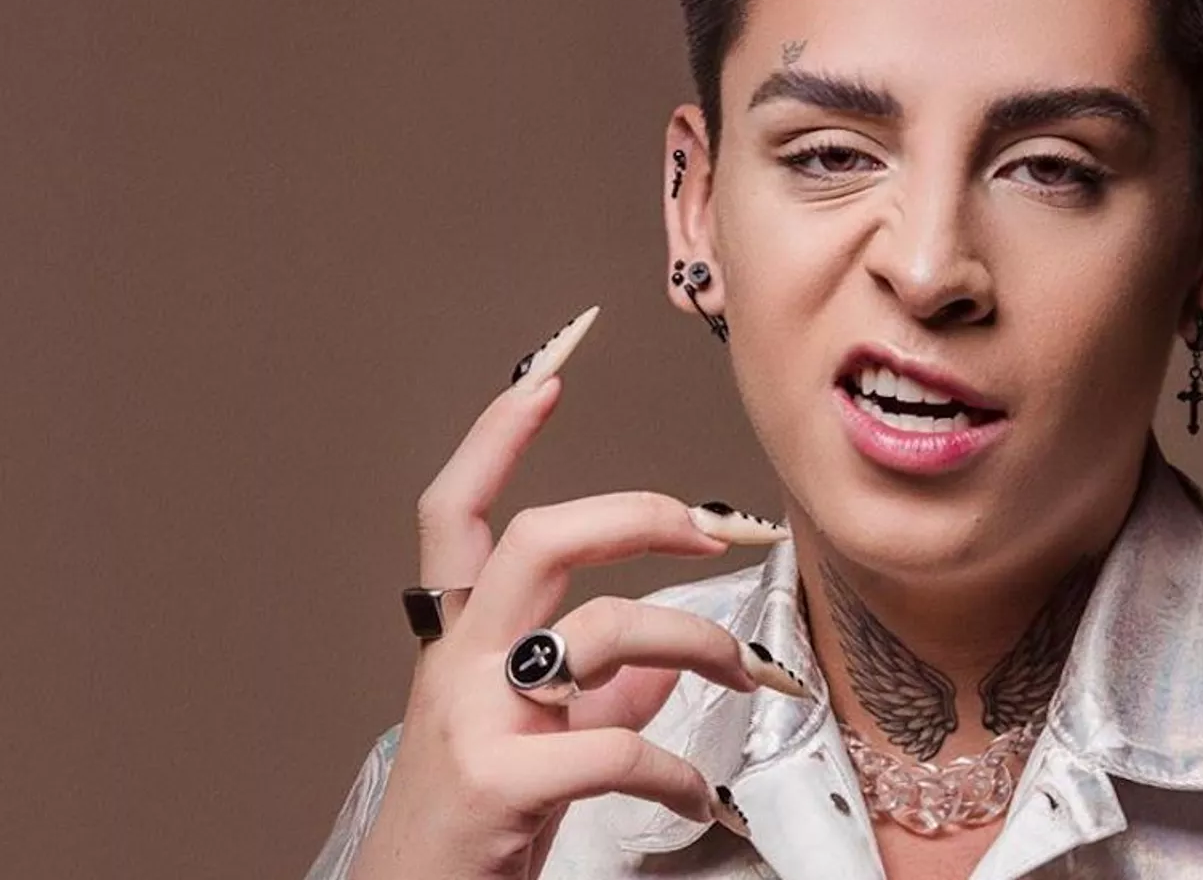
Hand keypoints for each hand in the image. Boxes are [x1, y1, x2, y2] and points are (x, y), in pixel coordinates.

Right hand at [348, 308, 789, 879]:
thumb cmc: (477, 833)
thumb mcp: (531, 742)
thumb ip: (597, 693)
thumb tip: (665, 662)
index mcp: (457, 643)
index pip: (453, 511)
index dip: (497, 435)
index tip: (552, 368)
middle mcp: (455, 668)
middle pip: (540, 541)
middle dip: (639, 514)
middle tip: (717, 527)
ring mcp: (473, 723)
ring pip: (603, 634)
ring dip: (699, 645)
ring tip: (750, 677)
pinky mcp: (501, 786)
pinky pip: (616, 747)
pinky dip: (676, 769)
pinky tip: (696, 795)